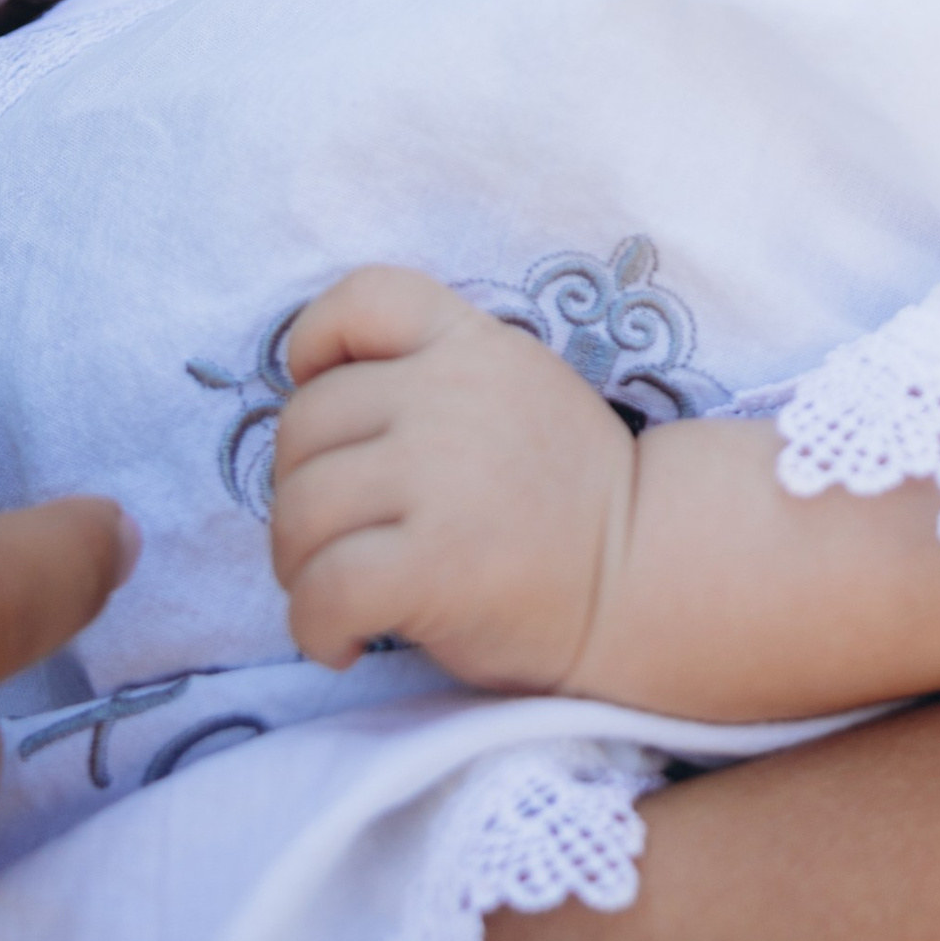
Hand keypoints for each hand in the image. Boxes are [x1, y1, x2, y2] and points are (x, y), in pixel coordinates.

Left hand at [272, 268, 636, 692]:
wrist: (642, 578)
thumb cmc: (563, 499)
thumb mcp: (515, 390)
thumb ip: (435, 374)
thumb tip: (315, 402)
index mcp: (473, 345)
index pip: (365, 298)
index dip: (316, 341)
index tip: (321, 398)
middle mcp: (453, 396)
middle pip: (303, 424)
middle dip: (297, 490)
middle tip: (337, 539)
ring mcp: (444, 477)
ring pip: (299, 510)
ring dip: (298, 566)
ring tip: (339, 593)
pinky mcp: (436, 563)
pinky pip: (323, 589)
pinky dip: (315, 627)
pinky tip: (345, 643)